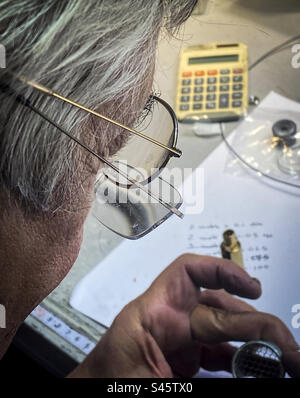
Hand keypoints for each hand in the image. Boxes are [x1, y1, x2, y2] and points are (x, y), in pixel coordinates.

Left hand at [69, 254, 299, 377]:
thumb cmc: (106, 383)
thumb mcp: (153, 384)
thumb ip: (203, 379)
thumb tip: (249, 371)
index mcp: (151, 316)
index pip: (188, 273)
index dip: (224, 271)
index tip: (254, 287)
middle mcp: (167, 321)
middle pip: (219, 309)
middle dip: (257, 326)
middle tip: (290, 351)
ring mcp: (177, 341)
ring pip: (224, 331)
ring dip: (254, 345)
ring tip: (283, 361)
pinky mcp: (182, 360)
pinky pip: (217, 353)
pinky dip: (240, 360)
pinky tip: (258, 370)